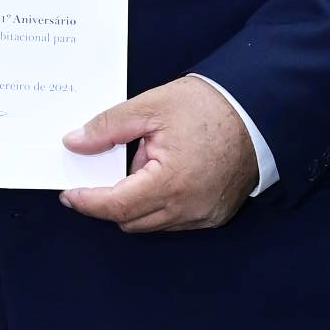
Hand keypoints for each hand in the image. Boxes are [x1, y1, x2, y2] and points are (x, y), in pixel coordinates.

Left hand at [59, 75, 256, 231]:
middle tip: (105, 171)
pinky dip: (161, 205)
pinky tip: (165, 176)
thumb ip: (108, 127)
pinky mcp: (216, 215)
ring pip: (152, 224)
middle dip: (111, 201)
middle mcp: (189, 209)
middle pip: (130, 220)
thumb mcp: (151, 107)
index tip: (69, 194)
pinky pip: (175, 221)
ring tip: (146, 164)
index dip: (88, 202)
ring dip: (137, 203)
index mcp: (171, 183)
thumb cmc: (209, 106)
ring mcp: (205, 216)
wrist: (259, 110)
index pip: (116, 206)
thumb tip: (74, 143)